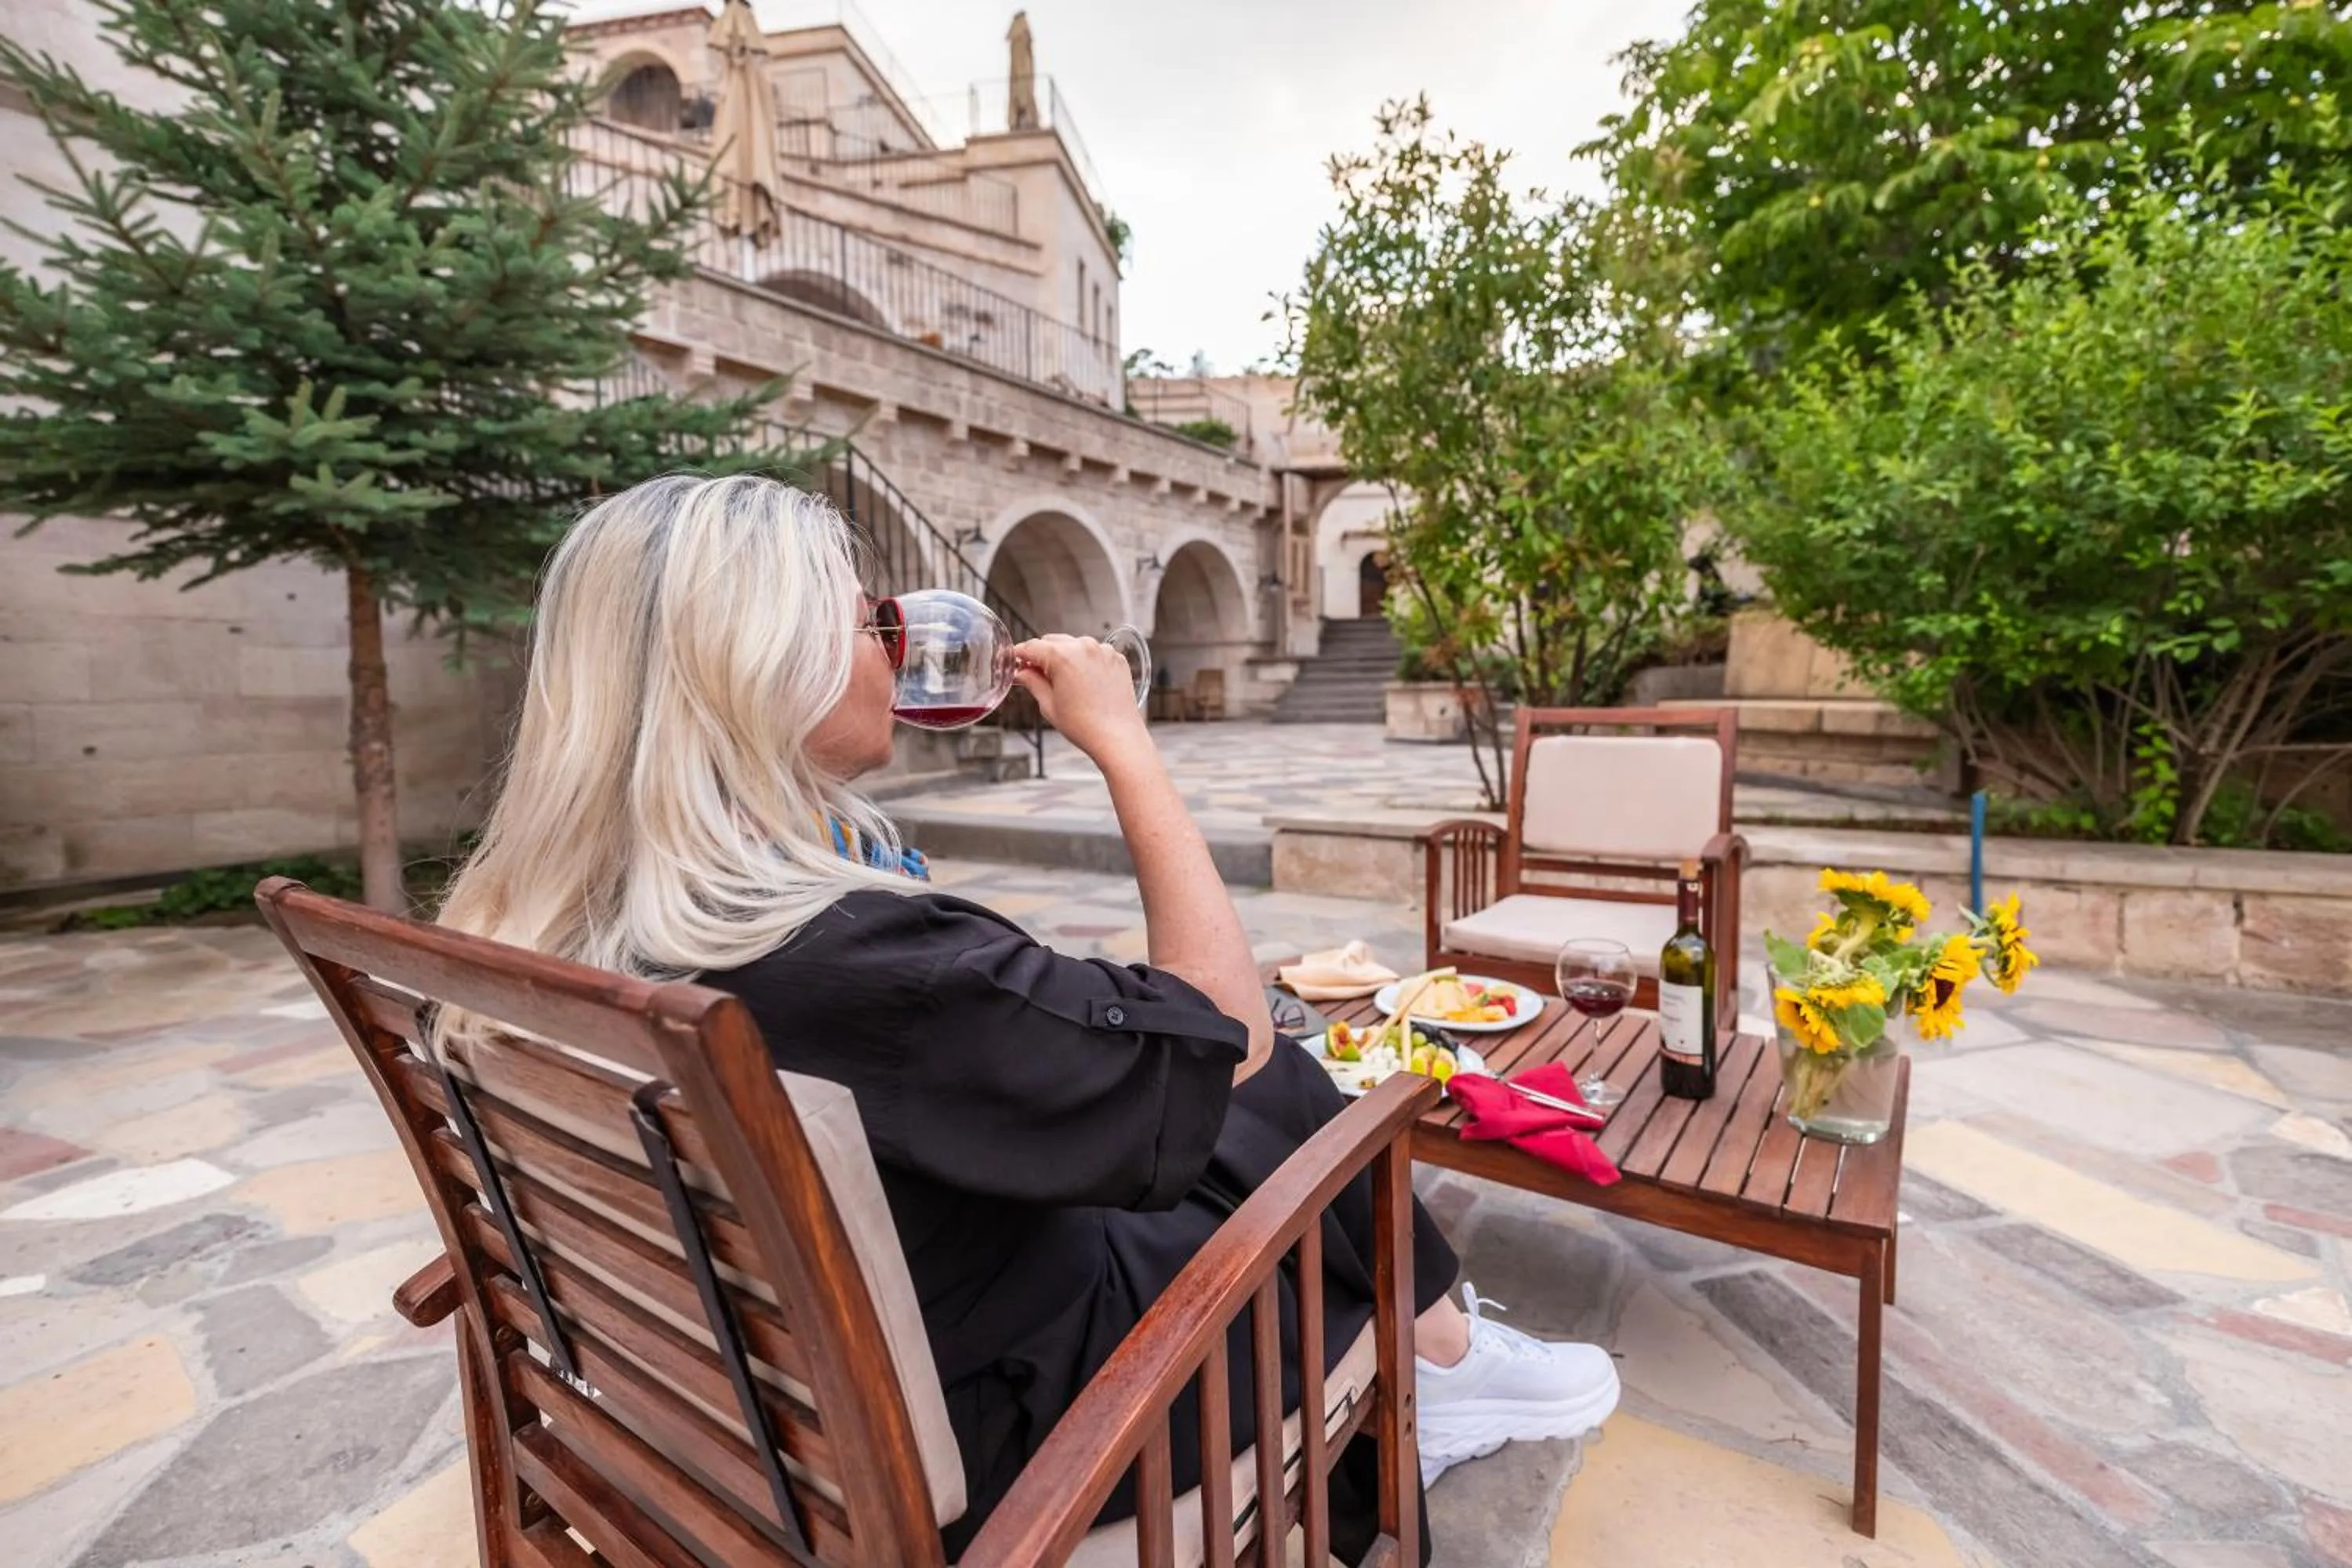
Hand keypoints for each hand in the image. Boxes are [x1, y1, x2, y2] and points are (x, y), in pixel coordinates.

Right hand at [1012, 634, 1149, 762]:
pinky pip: (1093, 653)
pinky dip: (1085, 662)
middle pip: (1052, 642)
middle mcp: (1084, 646)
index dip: (1019, 655)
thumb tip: (1021, 673)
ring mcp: (1103, 651)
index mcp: (1062, 656)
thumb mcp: (1049, 704)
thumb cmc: (1084, 725)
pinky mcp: (1116, 658)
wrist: (1118, 737)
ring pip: (1074, 645)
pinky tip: (1084, 683)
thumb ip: (1032, 682)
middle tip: (1035, 675)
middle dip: (1041, 656)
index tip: (1015, 662)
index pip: (1031, 647)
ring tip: (1063, 683)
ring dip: (1064, 657)